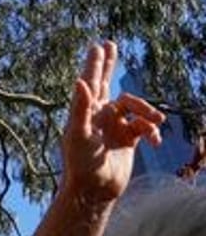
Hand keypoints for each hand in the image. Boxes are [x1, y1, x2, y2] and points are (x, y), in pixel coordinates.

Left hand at [60, 41, 164, 204]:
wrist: (94, 190)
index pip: (91, 82)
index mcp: (86, 112)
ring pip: (136, 107)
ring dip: (147, 110)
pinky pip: (145, 127)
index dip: (95, 64)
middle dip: (109, 65)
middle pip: (107, 84)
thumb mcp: (79, 134)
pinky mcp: (128, 139)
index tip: (99, 45)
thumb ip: (81, 108)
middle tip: (110, 45)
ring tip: (156, 121)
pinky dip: (152, 131)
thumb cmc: (81, 163)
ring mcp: (115, 126)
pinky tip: (154, 141)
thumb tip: (80, 81)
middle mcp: (100, 116)